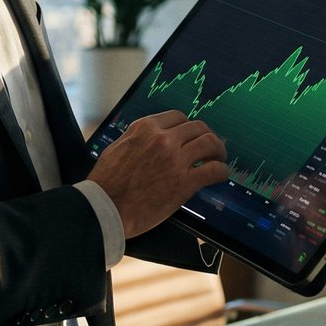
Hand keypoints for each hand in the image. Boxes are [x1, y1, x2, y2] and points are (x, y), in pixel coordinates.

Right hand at [89, 111, 229, 237]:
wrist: (104, 208)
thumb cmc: (106, 182)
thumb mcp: (118, 147)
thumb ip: (138, 139)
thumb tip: (150, 140)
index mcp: (145, 128)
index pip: (178, 117)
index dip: (188, 127)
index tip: (191, 136)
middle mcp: (162, 138)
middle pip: (197, 127)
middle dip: (207, 136)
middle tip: (210, 147)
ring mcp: (175, 159)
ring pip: (210, 143)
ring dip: (218, 150)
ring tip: (219, 158)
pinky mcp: (184, 182)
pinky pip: (213, 170)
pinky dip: (221, 171)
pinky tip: (221, 175)